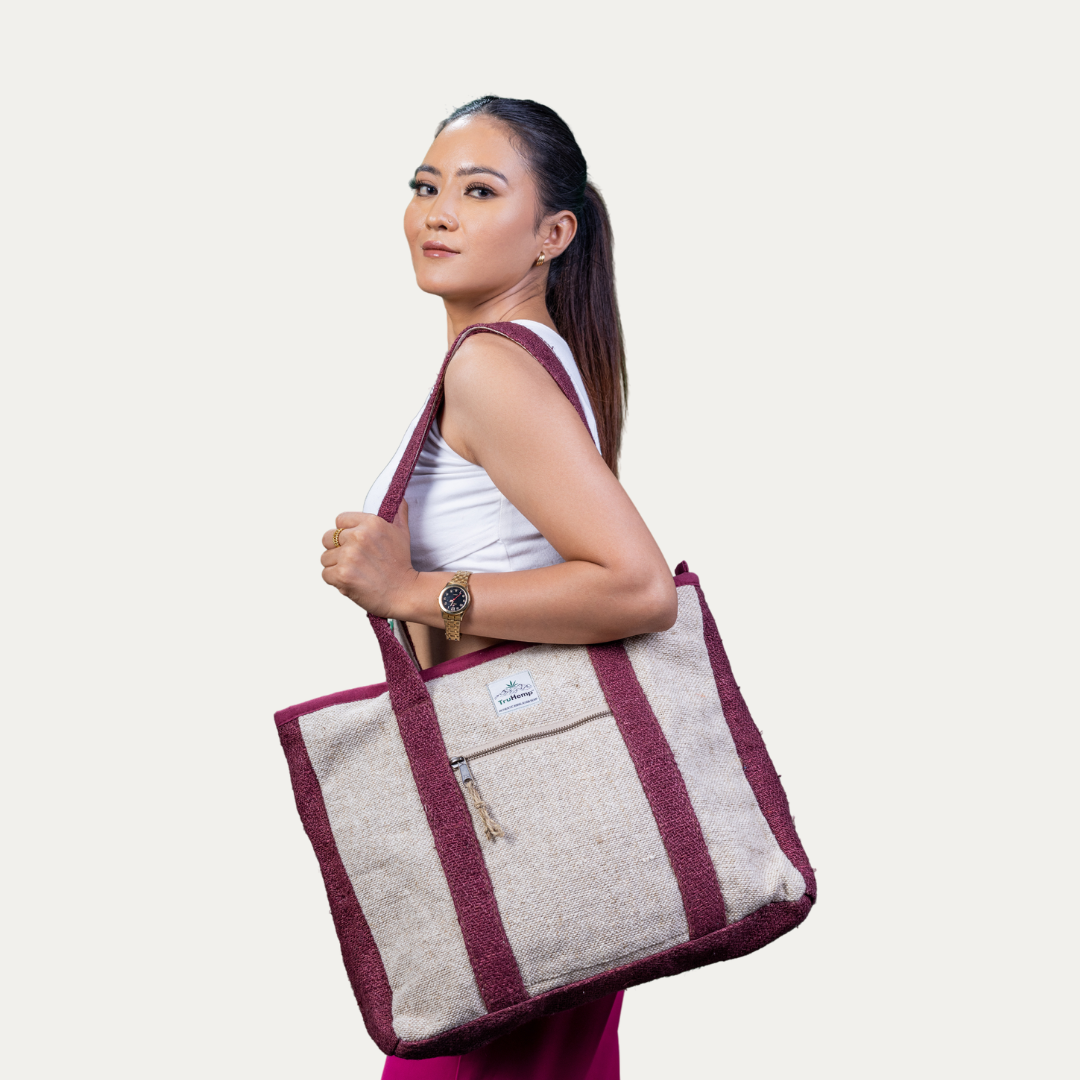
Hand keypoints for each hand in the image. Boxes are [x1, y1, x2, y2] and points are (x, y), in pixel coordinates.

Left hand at [320, 502, 417, 616]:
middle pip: (328, 538)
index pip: (340, 520)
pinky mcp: (342, 574)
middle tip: (354, 560)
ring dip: (336, 566)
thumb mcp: (402, 532)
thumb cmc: (402, 564)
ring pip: (325, 558)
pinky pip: (326, 574)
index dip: (346, 533)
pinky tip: (352, 581)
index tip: (356, 544)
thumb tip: (399, 497)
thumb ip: (397, 512)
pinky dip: (336, 581)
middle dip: (337, 549)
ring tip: (355, 572)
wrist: (405, 592)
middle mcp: (358, 536)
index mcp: (371, 522)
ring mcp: (349, 556)